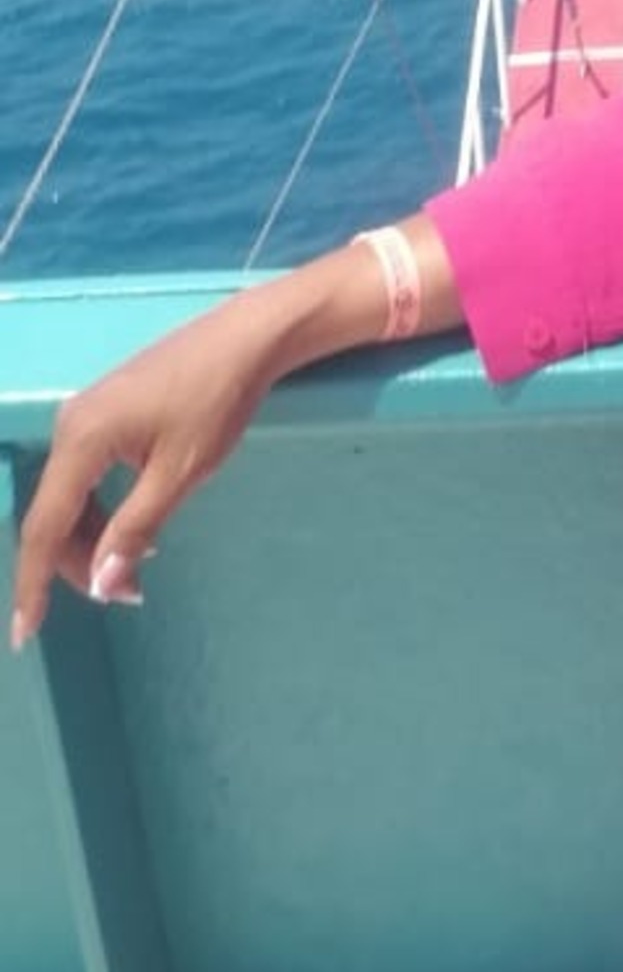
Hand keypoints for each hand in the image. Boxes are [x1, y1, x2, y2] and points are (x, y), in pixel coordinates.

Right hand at [10, 294, 280, 647]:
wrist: (246, 337)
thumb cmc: (216, 402)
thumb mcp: (179, 473)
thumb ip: (133, 530)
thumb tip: (99, 585)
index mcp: (81, 439)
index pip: (43, 527)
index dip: (33, 583)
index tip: (25, 634)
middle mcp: (70, 425)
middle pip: (53, 514)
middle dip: (78, 563)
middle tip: (125, 594)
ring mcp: (85, 414)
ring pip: (70, 496)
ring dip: (93, 538)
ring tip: (137, 567)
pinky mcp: (104, 410)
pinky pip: (85, 474)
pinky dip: (102, 509)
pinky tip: (137, 527)